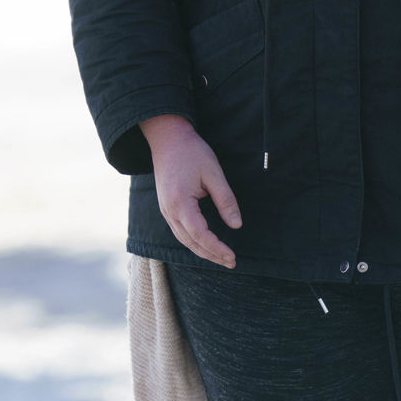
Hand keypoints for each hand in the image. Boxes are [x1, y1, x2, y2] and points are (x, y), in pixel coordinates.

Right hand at [140, 114, 240, 267]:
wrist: (167, 138)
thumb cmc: (191, 152)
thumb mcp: (213, 173)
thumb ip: (225, 200)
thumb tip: (236, 225)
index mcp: (180, 203)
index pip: (200, 235)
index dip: (216, 249)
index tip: (232, 256)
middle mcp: (169, 211)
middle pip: (190, 242)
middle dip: (211, 255)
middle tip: (231, 262)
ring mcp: (165, 210)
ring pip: (183, 239)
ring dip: (202, 251)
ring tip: (221, 257)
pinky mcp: (165, 207)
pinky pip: (179, 231)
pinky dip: (193, 241)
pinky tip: (205, 243)